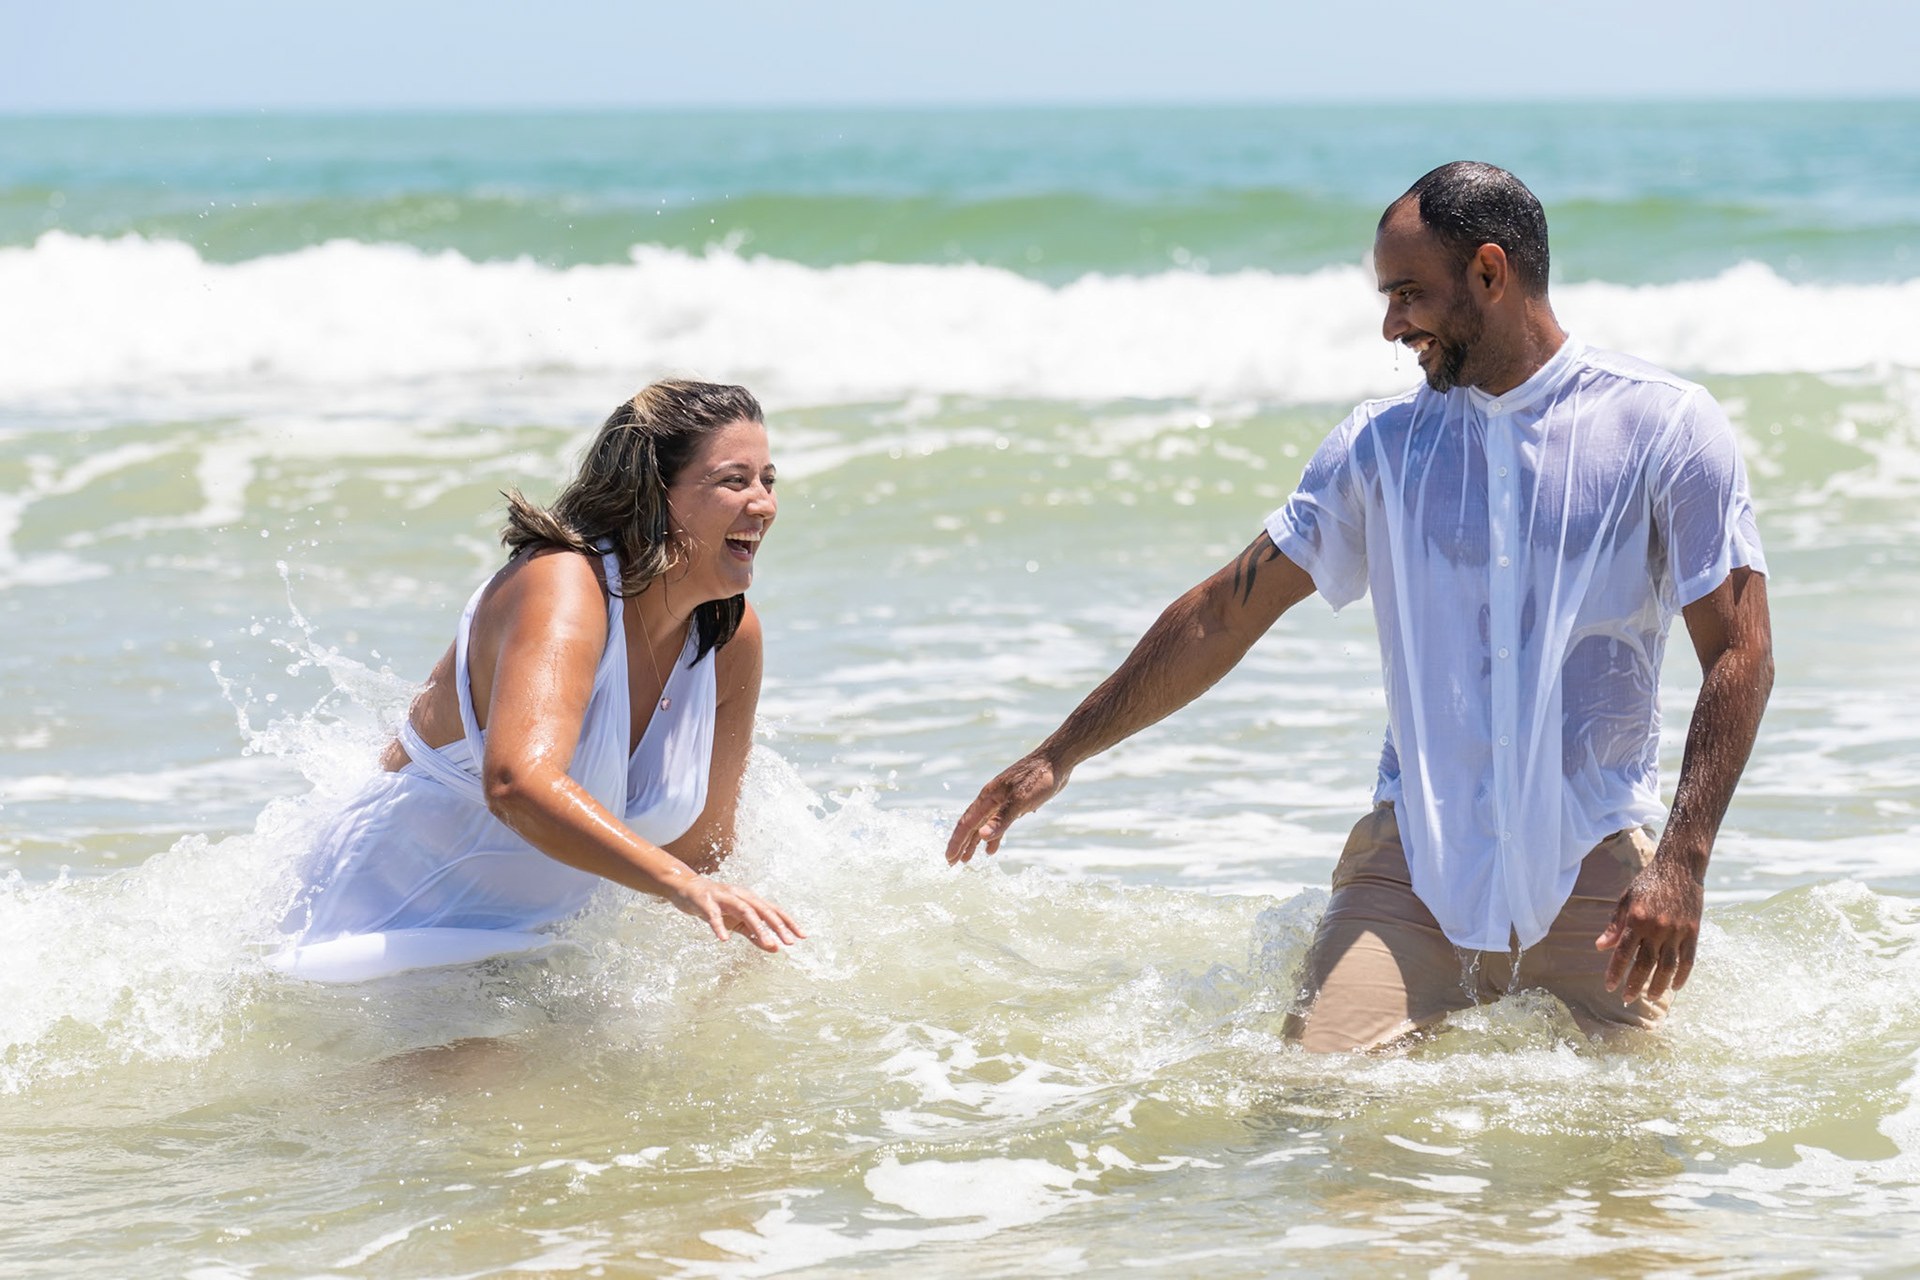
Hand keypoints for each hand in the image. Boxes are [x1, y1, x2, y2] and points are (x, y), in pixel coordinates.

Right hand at [670, 877, 805, 952]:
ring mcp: (723, 897)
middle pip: (764, 909)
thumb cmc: (715, 905)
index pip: (774, 910)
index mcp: (749, 899)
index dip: (789, 922)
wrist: (686, 888)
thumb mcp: (736, 921)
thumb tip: (775, 948)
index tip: (803, 936)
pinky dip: (719, 926)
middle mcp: (740, 895)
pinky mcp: (706, 902)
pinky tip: (724, 939)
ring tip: (769, 943)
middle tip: (790, 942)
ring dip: (758, 927)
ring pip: (744, 911)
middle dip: (778, 926)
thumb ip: (754, 934)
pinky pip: (713, 915)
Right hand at [945, 754, 1065, 864]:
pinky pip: (997, 823)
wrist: (1056, 761)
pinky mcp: (1014, 804)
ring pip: (983, 826)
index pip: (967, 823)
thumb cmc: (1039, 778)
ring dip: (974, 842)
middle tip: (952, 863)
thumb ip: (1001, 820)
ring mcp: (1002, 801)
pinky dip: (992, 837)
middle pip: (971, 825)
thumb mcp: (1021, 801)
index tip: (949, 859)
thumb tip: (983, 837)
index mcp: (988, 798)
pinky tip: (990, 849)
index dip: (957, 842)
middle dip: (961, 844)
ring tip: (967, 859)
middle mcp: (991, 800)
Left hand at [1595, 855, 1702, 1002]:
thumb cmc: (1648, 882)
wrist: (1679, 867)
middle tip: (1627, 999)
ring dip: (1658, 985)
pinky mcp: (1693, 932)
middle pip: (1645, 964)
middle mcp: (1657, 928)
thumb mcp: (1626, 899)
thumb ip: (1615, 926)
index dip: (1615, 972)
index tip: (1609, 986)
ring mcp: (1678, 931)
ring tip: (1650, 997)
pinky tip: (1675, 987)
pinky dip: (1682, 976)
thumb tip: (1600, 947)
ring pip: (1668, 967)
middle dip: (1634, 984)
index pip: (1623, 953)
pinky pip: (1688, 960)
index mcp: (1637, 919)